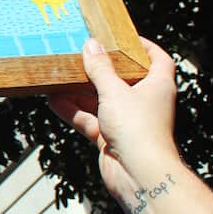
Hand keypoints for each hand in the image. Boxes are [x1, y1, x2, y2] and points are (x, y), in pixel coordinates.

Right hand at [47, 38, 179, 199]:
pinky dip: (73, 111)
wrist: (139, 175)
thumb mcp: (114, 92)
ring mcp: (127, 121)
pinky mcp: (111, 138)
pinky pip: (89, 120)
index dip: (145, 47)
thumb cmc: (138, 129)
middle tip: (83, 54)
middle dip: (102, 68)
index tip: (124, 39)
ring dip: (81, 91)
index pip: (158, 59)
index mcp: (157, 86)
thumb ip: (100, 68)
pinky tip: (54, 101)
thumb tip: (91, 45)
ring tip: (61, 76)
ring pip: (101, 100)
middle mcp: (145, 102)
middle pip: (123, 79)